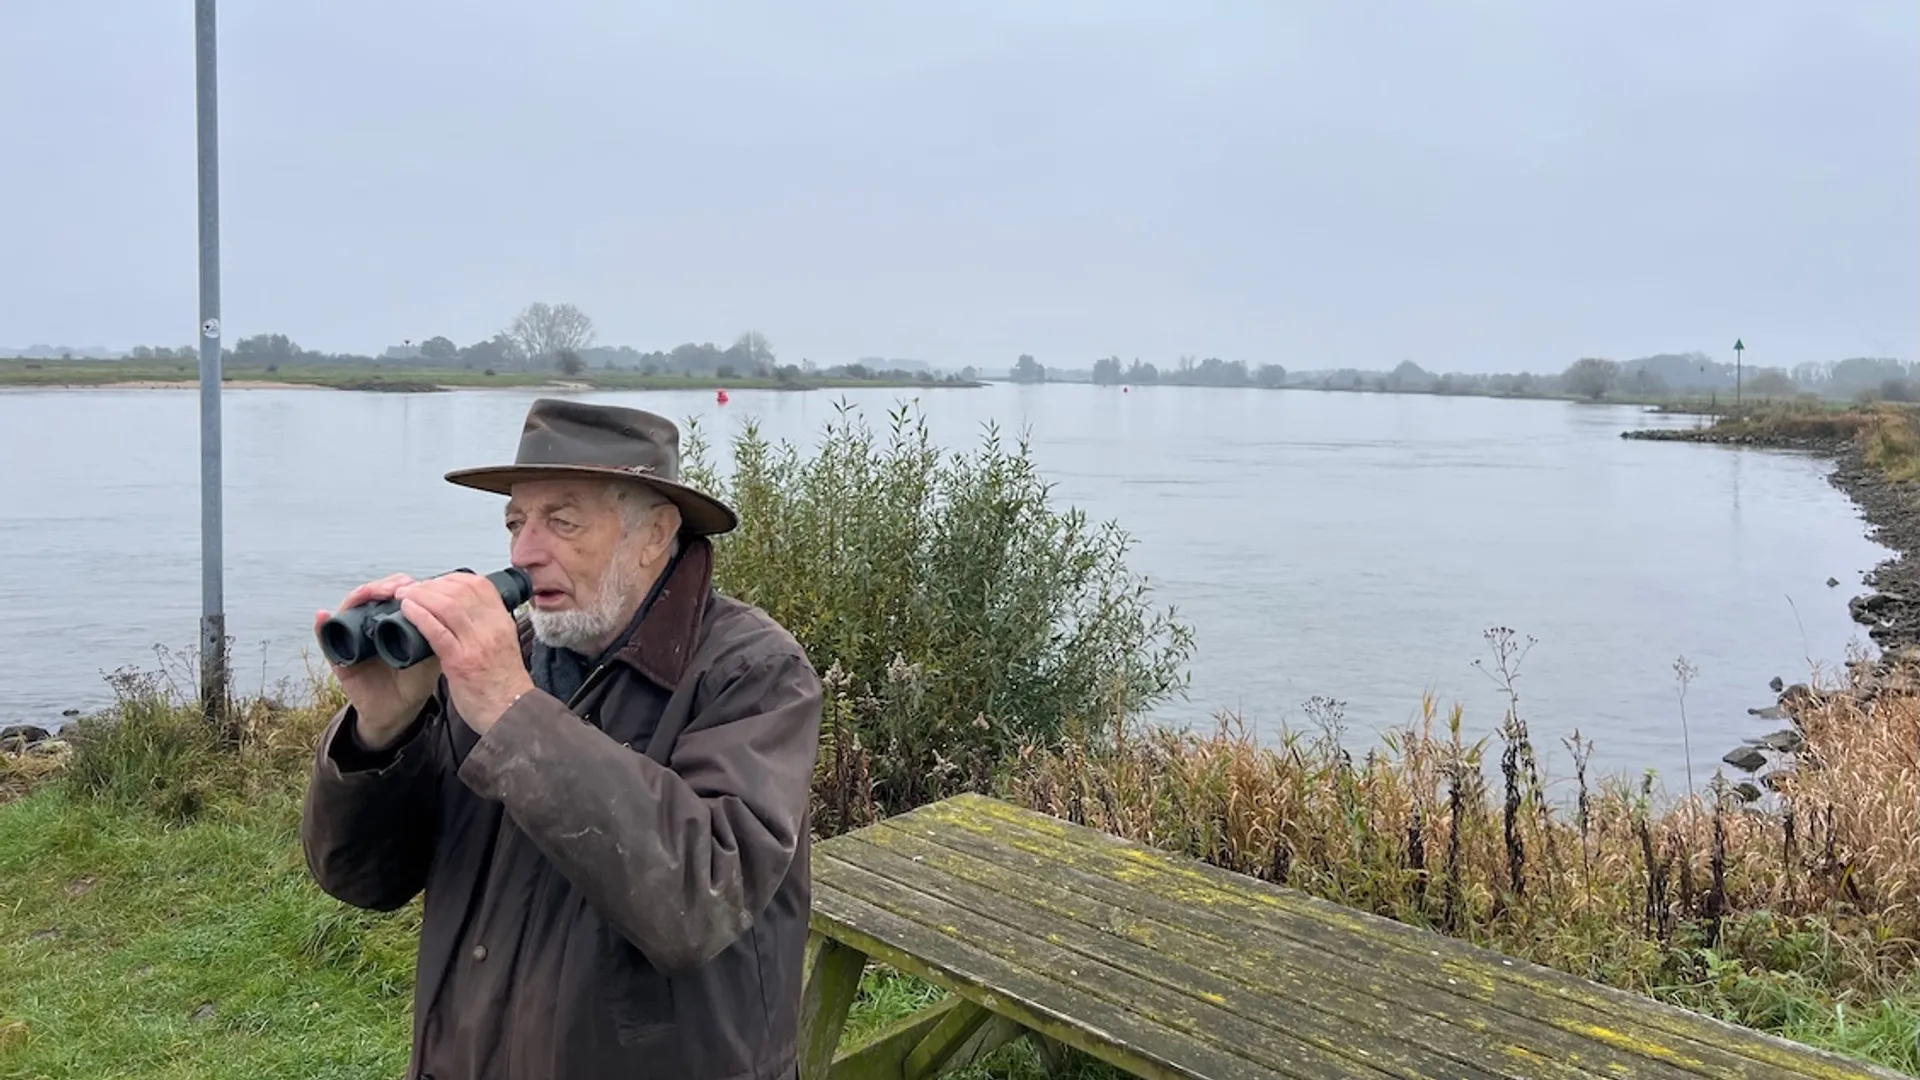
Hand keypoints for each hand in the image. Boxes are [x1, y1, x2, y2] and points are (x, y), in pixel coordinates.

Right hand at [315, 573, 442, 748]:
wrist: (398, 712)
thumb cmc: (416, 681)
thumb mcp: (432, 657)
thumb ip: (439, 637)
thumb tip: (454, 613)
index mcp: (394, 621)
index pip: (392, 593)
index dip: (401, 585)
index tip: (414, 584)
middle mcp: (371, 624)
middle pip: (371, 596)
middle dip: (382, 587)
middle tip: (396, 587)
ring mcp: (354, 637)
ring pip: (349, 609)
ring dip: (358, 597)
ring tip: (368, 593)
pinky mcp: (339, 655)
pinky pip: (327, 638)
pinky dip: (322, 626)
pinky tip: (323, 616)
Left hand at [394, 572, 534, 735]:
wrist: (512, 714)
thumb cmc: (504, 686)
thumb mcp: (503, 647)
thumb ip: (486, 630)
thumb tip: (464, 617)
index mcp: (502, 623)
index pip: (479, 585)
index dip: (452, 578)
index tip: (435, 583)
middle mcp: (492, 628)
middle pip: (460, 590)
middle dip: (431, 585)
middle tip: (412, 588)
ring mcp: (477, 644)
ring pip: (446, 605)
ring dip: (420, 595)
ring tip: (403, 595)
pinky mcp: (461, 662)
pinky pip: (437, 631)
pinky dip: (419, 616)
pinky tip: (406, 610)